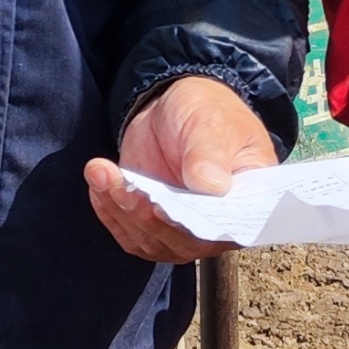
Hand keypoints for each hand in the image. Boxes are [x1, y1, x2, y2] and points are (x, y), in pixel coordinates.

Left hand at [85, 77, 280, 263]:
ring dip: (122, 210)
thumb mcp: (210, 122)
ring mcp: (184, 229)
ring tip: (101, 171)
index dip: (196, 225)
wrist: (173, 107)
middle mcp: (218, 225)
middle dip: (147, 214)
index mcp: (248, 202)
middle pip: (182, 240)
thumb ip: (209, 154)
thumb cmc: (206, 111)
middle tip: (124, 182)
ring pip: (151, 241)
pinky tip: (100, 182)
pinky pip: (130, 235)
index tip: (163, 208)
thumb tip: (211, 187)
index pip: (227, 227)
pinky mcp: (154, 225)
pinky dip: (110, 212)